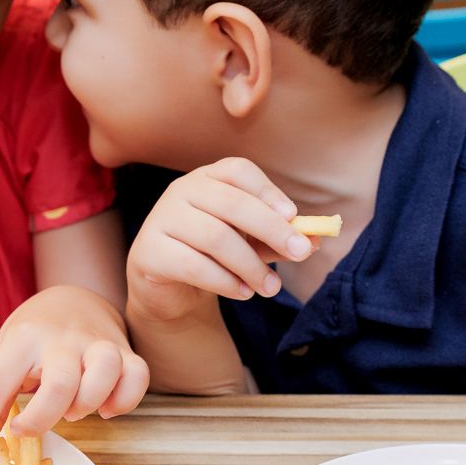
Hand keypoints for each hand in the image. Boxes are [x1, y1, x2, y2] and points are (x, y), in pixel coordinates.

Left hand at [0, 286, 148, 456]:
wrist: (73, 297)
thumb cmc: (33, 337)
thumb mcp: (5, 357)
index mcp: (24, 339)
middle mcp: (63, 339)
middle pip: (61, 384)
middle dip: (43, 417)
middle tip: (28, 426)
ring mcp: (98, 343)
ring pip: (105, 372)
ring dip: (87, 403)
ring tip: (72, 411)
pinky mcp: (125, 351)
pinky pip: (137, 377)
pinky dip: (124, 400)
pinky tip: (105, 408)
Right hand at [126, 157, 315, 326]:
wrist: (170, 289)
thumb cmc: (215, 256)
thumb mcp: (251, 243)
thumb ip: (278, 238)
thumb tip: (316, 240)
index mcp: (207, 178)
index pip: (238, 171)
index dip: (268, 191)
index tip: (294, 217)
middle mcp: (181, 191)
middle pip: (231, 203)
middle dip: (272, 229)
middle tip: (301, 253)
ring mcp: (161, 219)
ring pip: (215, 237)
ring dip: (251, 265)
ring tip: (272, 287)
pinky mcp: (149, 252)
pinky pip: (193, 265)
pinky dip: (225, 282)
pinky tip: (244, 294)